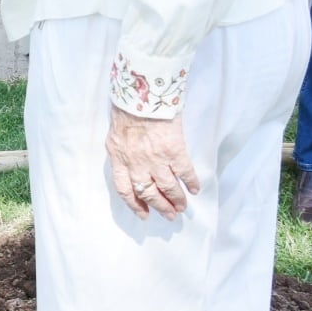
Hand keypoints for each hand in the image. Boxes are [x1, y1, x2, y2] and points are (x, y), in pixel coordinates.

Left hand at [106, 106, 200, 220]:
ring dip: (176, 199)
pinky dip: (191, 182)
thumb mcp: (116, 135)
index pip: (125, 190)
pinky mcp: (174, 151)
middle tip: (170, 215)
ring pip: (167, 187)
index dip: (135, 205)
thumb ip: (122, 153)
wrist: (142, 95)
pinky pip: (184, 172)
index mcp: (119, 159)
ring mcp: (156, 159)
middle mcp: (136, 163)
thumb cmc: (127, 110)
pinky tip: (195, 188)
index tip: (144, 215)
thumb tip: (128, 166)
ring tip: (183, 207)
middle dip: (160, 207)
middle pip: (148, 193)